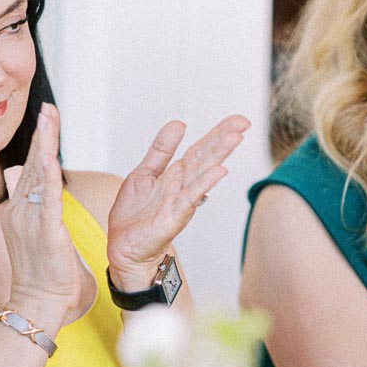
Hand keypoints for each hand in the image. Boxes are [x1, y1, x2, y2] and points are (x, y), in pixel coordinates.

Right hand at [0, 103, 80, 317]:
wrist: (37, 300)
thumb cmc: (38, 271)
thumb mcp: (29, 230)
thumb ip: (25, 201)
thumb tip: (12, 173)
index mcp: (19, 210)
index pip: (29, 169)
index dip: (38, 142)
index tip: (46, 117)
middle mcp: (21, 211)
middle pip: (31, 165)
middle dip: (42, 135)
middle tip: (48, 107)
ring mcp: (30, 221)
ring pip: (38, 177)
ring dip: (44, 147)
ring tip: (49, 121)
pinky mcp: (45, 233)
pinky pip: (46, 202)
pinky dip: (47, 180)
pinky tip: (49, 159)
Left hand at [107, 114, 249, 291]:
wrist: (123, 246)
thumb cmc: (134, 214)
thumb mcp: (144, 172)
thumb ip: (161, 150)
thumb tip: (179, 123)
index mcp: (176, 174)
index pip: (200, 149)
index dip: (218, 133)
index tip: (238, 119)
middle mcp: (182, 186)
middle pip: (205, 158)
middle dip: (223, 139)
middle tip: (243, 122)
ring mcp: (180, 201)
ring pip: (202, 173)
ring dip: (219, 155)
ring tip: (236, 138)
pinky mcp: (174, 217)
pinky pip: (191, 197)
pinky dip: (204, 184)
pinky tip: (219, 171)